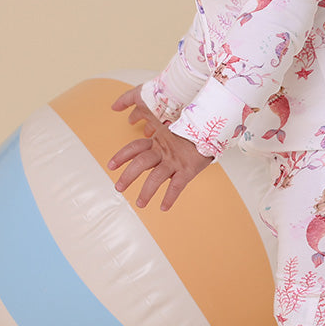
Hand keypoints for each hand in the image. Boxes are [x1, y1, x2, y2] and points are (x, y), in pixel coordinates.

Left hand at [108, 94, 212, 210]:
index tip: (110, 165)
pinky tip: (164, 208)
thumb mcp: (172, 123)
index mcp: (159, 140)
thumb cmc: (193, 126)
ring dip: (147, 191)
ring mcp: (176, 160)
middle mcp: (165, 150)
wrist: (214, 125)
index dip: (122, 156)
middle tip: (118, 188)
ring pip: (157, 177)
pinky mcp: (189, 168)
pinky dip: (170, 197)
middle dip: (128, 176)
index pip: (135, 147)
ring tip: (140, 204)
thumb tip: (138, 118)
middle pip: (141, 163)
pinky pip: (177, 185)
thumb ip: (156, 122)